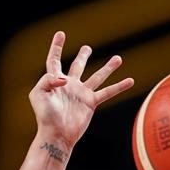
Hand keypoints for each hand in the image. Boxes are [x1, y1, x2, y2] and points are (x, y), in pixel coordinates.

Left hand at [29, 31, 133, 148]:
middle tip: (87, 48)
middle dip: (83, 56)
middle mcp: (69, 85)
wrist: (56, 135)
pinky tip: (130, 81)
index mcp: (54, 81)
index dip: (57, 47)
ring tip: (118, 58)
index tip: (61, 34)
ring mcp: (81, 94)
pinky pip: (107, 92)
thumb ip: (48, 80)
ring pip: (97, 77)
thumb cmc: (45, 116)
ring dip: (108, 68)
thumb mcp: (39, 94)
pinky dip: (119, 87)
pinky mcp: (91, 103)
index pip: (54, 60)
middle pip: (78, 66)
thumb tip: (66, 78)